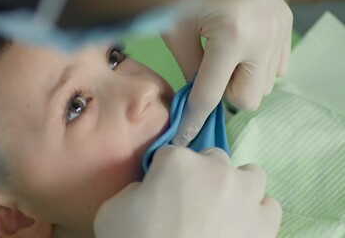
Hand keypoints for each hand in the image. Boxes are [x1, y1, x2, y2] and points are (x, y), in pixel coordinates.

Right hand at [94, 146, 281, 237]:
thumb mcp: (112, 211)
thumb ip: (134, 190)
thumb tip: (149, 190)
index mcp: (177, 161)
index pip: (170, 154)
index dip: (163, 174)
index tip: (159, 192)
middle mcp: (216, 169)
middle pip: (212, 159)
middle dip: (202, 175)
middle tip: (191, 202)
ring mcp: (244, 195)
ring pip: (249, 175)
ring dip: (237, 186)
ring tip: (224, 208)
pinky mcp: (264, 223)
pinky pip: (268, 206)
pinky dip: (256, 213)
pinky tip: (242, 225)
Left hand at [167, 0, 292, 145]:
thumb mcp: (176, 29)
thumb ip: (189, 68)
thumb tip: (196, 97)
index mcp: (232, 37)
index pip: (209, 95)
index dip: (194, 120)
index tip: (186, 137)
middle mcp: (263, 37)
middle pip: (248, 99)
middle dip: (225, 95)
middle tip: (209, 74)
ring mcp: (279, 31)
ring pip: (264, 85)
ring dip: (241, 81)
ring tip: (225, 56)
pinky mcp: (285, 25)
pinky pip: (277, 67)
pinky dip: (257, 68)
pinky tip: (242, 50)